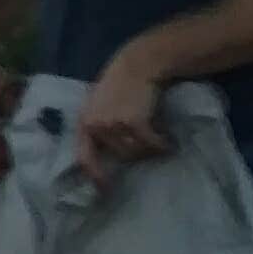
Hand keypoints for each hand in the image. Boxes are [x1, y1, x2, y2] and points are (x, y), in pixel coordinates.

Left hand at [80, 52, 171, 167]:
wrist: (137, 64)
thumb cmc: (120, 85)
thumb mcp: (100, 105)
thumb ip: (99, 126)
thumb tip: (107, 155)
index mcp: (85, 123)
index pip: (84, 157)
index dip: (94, 176)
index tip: (105, 190)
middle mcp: (96, 125)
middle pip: (120, 155)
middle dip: (136, 153)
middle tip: (148, 146)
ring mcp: (113, 124)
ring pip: (136, 151)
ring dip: (150, 149)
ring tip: (158, 140)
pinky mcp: (133, 122)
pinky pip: (150, 144)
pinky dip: (162, 145)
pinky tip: (168, 142)